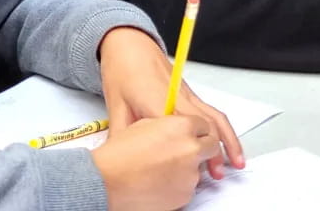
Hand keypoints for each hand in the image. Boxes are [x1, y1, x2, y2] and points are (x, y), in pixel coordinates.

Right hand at [92, 115, 218, 210]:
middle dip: (201, 148)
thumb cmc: (121, 154)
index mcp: (183, 126)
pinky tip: (160, 181)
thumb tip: (176, 129)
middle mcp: (192, 148)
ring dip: (187, 168)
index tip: (192, 134)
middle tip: (185, 152)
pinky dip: (179, 185)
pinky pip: (188, 187)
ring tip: (162, 169)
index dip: (197, 130)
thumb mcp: (145, 124)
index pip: (204, 125)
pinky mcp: (186, 195)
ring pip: (198, 169)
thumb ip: (169, 125)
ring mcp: (191, 174)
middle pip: (211, 146)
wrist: (109, 181)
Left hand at [98, 27, 243, 179]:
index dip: (190, 152)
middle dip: (216, 150)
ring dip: (228, 138)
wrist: (129, 44)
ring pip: (214, 116)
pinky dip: (222, 127)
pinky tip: (226, 141)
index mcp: (159, 100)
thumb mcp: (115, 106)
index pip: (181, 130)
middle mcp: (178, 96)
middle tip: (218, 173)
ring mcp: (186, 93)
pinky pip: (211, 111)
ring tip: (236, 160)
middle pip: (205, 123)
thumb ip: (123, 135)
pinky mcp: (188, 92)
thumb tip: (123, 161)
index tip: (193, 171)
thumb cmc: (122, 71)